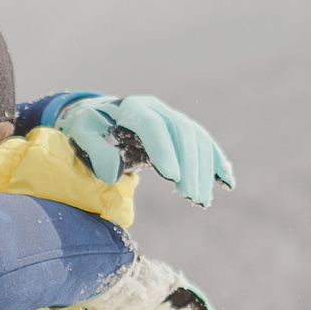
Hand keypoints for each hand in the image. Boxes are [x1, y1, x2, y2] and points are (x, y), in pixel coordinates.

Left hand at [55, 94, 235, 205]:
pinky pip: (205, 144)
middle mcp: (158, 109)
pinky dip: (217, 162)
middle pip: (182, 133)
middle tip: (191, 197)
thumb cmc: (90, 127)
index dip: (164, 150)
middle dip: (190, 166)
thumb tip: (113, 172)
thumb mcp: (83, 135)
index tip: (172, 177)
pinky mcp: (183, 130)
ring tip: (202, 201)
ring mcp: (173, 117)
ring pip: (197, 140)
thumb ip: (95, 151)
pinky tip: (227, 183)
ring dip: (204, 170)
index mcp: (132, 108)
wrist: (100, 115)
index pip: (152, 126)